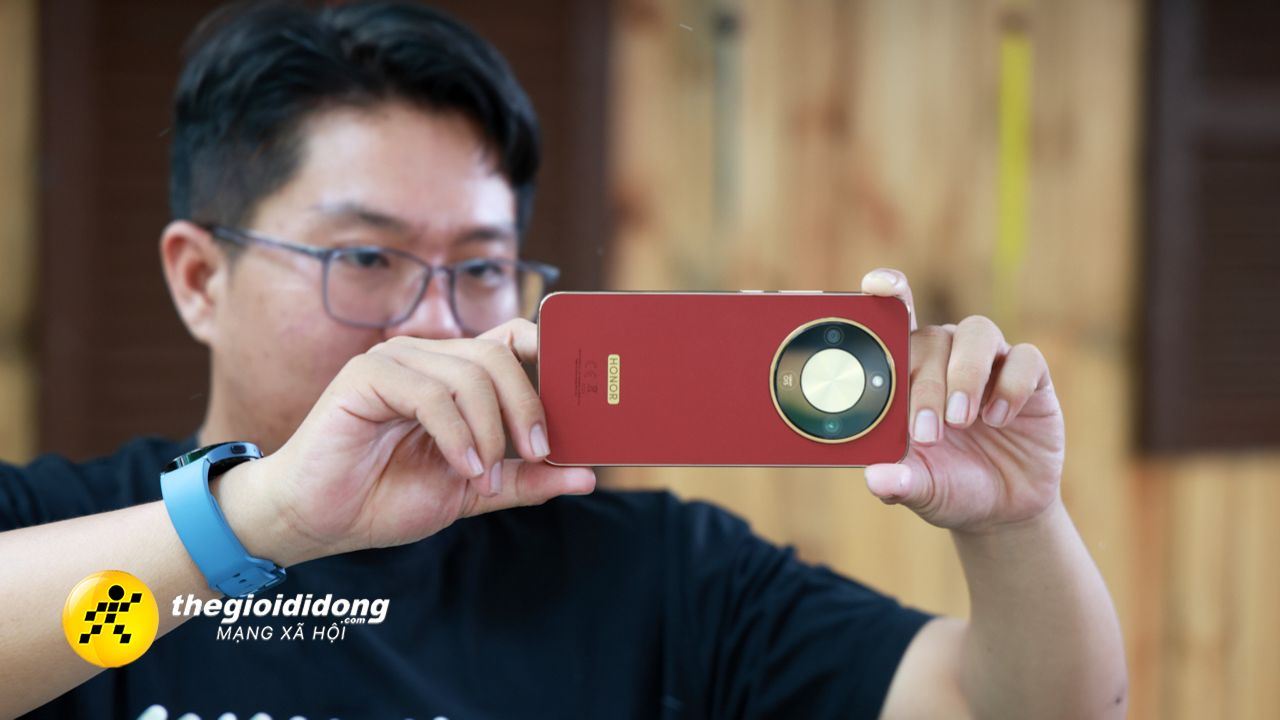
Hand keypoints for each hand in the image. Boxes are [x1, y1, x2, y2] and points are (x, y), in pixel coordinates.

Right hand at [236, 319, 594, 562]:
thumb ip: (523, 479)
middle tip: (537, 452)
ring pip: (471, 372)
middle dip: (527, 406)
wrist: (318, 519)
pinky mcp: (367, 374)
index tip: (581, 399)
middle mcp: (429, 356)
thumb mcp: (473, 491)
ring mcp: (397, 359)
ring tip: (483, 474)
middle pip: (500, 355)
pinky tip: (462, 467)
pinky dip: (456, 434)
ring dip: (490, 429)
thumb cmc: (386, 497)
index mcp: (455, 374)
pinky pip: (431, 393)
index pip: (514, 340)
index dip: (550, 356)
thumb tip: (586, 476)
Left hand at [859, 269, 1064, 532]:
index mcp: (908, 372)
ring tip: (963, 421)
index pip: (894, 319)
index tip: (875, 286)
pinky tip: (999, 420)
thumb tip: (876, 479)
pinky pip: (1025, 358)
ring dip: (966, 374)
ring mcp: (990, 363)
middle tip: (929, 433)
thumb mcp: (921, 489)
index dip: (886, 293)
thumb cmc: (949, 485)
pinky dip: (1011, 387)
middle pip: (931, 338)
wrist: (1002, 507)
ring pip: (977, 333)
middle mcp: (946, 357)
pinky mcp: (1031, 376)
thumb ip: (899, 481)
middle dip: (926, 384)